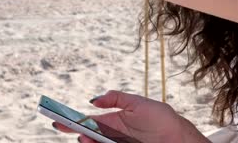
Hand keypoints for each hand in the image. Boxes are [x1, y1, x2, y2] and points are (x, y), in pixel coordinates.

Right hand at [53, 90, 209, 142]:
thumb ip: (117, 99)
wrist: (178, 138)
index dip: (74, 122)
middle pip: (89, 137)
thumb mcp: (139, 103)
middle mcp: (113, 136)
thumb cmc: (161, 118)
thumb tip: (94, 100)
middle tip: (68, 129)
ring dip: (88, 142)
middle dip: (78, 133)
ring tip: (85, 137)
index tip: (59, 121)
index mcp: (115, 121)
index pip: (90, 122)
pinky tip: (93, 141)